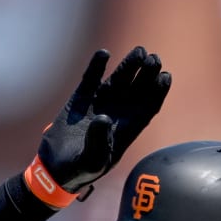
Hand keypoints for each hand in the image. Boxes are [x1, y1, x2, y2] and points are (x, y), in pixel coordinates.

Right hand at [34, 46, 171, 197]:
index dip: (158, 91)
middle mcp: (117, 113)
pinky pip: (91, 78)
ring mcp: (99, 103)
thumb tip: (103, 117)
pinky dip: (97, 66)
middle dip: (148, 73)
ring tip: (140, 51)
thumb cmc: (80, 170)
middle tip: (154, 59)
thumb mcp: (92, 161)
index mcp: (127, 129)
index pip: (149, 106)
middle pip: (138, 89)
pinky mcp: (80, 98)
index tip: (165, 77)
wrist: (56, 168)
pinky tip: (103, 54)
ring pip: (119, 79)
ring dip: (130, 65)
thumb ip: (99, 141)